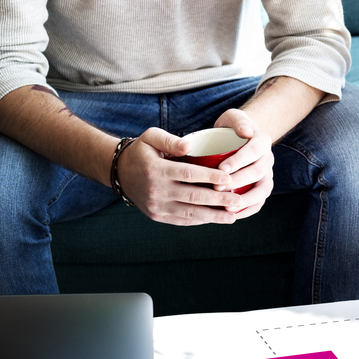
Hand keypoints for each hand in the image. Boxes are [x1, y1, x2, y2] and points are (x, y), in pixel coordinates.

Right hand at [117, 128, 246, 225]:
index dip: (209, 177)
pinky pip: (183, 221)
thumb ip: (170, 140)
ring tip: (233, 216)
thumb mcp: (151, 137)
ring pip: (190, 213)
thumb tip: (190, 145)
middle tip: (238, 200)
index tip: (229, 178)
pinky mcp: (158, 216)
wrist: (120, 172)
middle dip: (218, 200)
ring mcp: (156, 206)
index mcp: (156, 169)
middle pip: (192, 197)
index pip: (188, 174)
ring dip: (213, 216)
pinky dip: (201, 221)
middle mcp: (156, 190)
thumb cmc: (142, 151)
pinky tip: (217, 219)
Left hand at [212, 109, 274, 218]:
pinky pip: (259, 203)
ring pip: (262, 191)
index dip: (239, 161)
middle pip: (257, 174)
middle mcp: (268, 160)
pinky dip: (247, 211)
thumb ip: (238, 121)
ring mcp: (267, 176)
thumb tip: (245, 132)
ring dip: (245, 201)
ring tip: (227, 207)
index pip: (254, 152)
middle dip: (238, 182)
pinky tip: (232, 215)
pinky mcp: (262, 189)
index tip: (222, 168)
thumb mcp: (233, 117)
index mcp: (263, 142)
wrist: (240, 140)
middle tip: (217, 188)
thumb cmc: (232, 129)